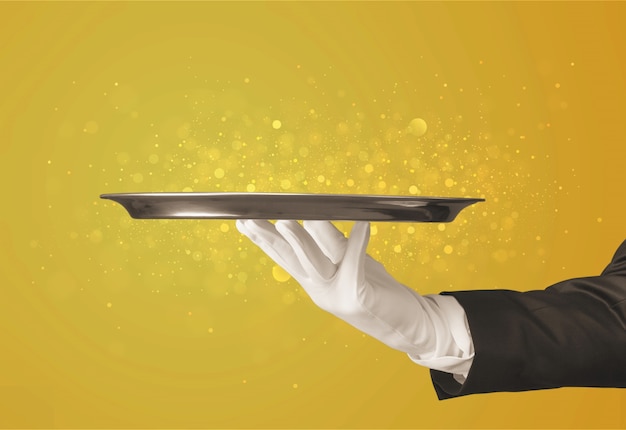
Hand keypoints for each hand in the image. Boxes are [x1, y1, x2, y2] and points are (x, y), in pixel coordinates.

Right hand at [236, 220, 462, 359]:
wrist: (408, 325)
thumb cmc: (377, 289)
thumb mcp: (349, 262)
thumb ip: (331, 242)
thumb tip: (315, 215)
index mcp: (314, 282)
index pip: (284, 258)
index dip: (264, 240)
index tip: (244, 222)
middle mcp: (321, 290)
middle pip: (292, 260)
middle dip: (270, 239)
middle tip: (252, 220)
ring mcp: (338, 296)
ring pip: (315, 263)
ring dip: (301, 240)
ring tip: (287, 221)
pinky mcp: (359, 297)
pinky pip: (356, 263)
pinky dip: (358, 241)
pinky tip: (362, 223)